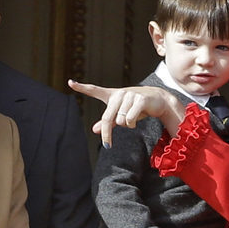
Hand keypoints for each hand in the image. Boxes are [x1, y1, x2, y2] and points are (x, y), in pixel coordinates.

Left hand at [68, 80, 184, 147]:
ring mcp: (129, 95)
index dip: (81, 87)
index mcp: (112, 96)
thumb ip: (107, 122)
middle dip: (106, 134)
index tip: (70, 82)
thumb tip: (93, 130)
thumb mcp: (120, 115)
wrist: (158, 100)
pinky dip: (132, 124)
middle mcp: (119, 94)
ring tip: (133, 118)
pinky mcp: (140, 99)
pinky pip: (130, 119)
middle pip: (107, 118)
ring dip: (127, 125)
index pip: (95, 90)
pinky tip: (137, 119)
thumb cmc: (137, 107)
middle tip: (107, 145)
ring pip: (120, 120)